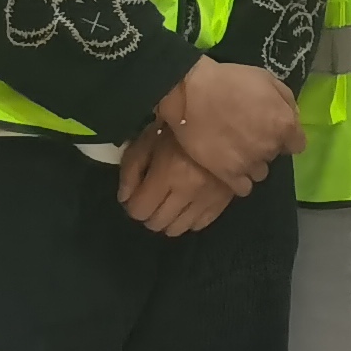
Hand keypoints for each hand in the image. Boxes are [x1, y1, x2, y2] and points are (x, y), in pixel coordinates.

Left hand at [115, 124, 246, 236]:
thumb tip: (125, 198)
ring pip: (179, 229)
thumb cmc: (179, 128)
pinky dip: (190, 220)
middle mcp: (189, 191)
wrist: (226, 121)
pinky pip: (201, 225)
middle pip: (157, 223)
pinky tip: (188, 205)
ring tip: (170, 204)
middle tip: (152, 198)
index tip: (137, 194)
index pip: (140, 210)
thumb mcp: (147, 141)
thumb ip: (130, 169)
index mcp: (168, 174)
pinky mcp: (225, 200)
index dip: (133, 204)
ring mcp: (209, 198)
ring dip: (169, 220)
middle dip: (149, 213)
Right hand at [159, 60, 303, 187]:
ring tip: (236, 150)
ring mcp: (249, 162)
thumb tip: (293, 118)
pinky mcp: (227, 174)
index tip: (273, 132)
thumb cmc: (230, 81)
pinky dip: (240, 180)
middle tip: (247, 134)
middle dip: (266, 146)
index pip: (298, 144)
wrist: (191, 93)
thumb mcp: (267, 79)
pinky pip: (243, 188)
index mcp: (285, 124)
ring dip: (252, 163)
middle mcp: (271, 147)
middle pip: (275, 155)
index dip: (286, 138)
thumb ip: (287, 101)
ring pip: (260, 172)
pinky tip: (231, 169)